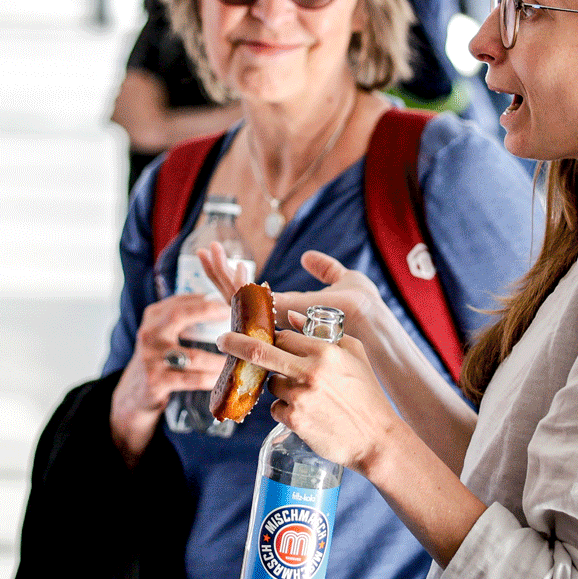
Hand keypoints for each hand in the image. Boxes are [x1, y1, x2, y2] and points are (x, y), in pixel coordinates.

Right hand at [110, 292, 227, 466]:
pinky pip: (192, 379)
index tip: (231, 299)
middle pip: (178, 315)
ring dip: (219, 359)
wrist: (135, 393)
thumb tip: (225, 301)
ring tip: (238, 359)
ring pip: (193, 356)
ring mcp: (150, 359)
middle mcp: (149, 334)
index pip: (179, 301)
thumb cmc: (161, 358)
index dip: (206, 299)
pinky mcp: (156, 382)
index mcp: (153, 317)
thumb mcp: (164, 333)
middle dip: (208, 312)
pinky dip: (211, 379)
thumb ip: (186, 318)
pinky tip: (223, 378)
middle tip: (233, 316)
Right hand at [201, 245, 393, 347]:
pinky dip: (240, 284)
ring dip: (224, 274)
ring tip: (211, 252)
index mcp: (285, 310)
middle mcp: (276, 318)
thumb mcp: (342, 281)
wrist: (372, 327)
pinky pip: (254, 305)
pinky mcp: (283, 322)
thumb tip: (307, 258)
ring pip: (240, 297)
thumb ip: (324, 269)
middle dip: (220, 272)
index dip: (233, 275)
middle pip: (238, 295)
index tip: (221, 256)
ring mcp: (276, 323)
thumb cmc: (361, 312)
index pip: (250, 293)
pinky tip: (235, 268)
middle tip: (206, 251)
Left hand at [217, 323, 405, 473]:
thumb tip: (291, 317)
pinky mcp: (294, 420)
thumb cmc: (368, 394)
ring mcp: (299, 397)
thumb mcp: (355, 353)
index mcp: (325, 351)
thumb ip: (324, 332)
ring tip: (304, 394)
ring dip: (277, 386)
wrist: (376, 439)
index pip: (283, 335)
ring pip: (270, 384)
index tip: (260, 337)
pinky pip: (276, 408)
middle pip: (259, 352)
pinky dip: (285, 409)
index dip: (272, 337)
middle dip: (235, 343)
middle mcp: (309, 372)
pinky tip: (306, 413)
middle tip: (222, 340)